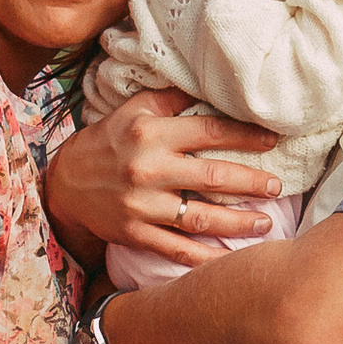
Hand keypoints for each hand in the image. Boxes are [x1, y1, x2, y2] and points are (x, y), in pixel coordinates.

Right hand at [45, 86, 282, 271]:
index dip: (245, 136)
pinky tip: (231, 260)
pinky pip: (178, 250)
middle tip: (277, 186)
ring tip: (266, 223)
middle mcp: (149, 170)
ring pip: (202, 219)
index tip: (272, 141)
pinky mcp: (136, 234)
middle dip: (252, 183)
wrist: (65, 184)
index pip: (209, 132)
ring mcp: (142, 206)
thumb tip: (211, 83)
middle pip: (213, 178)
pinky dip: (206, 258)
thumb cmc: (107, 141)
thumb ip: (171, 100)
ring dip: (239, 223)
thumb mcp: (133, 110)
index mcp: (151, 134)